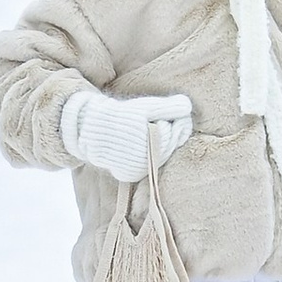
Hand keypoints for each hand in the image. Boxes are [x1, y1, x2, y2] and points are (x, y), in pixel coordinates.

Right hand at [60, 86, 192, 180]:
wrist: (93, 129)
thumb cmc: (123, 115)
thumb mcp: (146, 106)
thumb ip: (169, 106)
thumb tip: (188, 107)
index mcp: (149, 139)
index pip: (173, 134)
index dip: (174, 122)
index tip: (164, 115)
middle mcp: (144, 159)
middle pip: (167, 147)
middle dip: (167, 134)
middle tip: (153, 123)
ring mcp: (137, 169)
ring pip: (158, 158)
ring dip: (158, 146)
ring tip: (146, 133)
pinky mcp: (129, 175)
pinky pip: (146, 168)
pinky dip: (148, 158)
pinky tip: (141, 146)